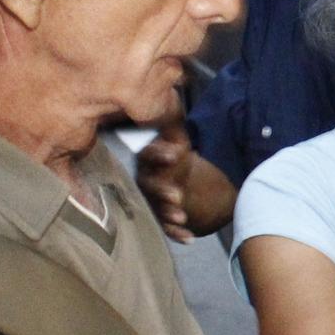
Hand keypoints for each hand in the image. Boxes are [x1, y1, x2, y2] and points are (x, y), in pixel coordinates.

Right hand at [134, 90, 199, 243]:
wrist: (173, 177)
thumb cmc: (172, 153)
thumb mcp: (175, 137)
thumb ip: (173, 121)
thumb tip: (171, 95)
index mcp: (148, 158)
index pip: (150, 155)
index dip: (161, 154)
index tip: (177, 155)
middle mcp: (145, 180)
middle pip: (149, 186)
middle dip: (162, 190)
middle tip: (177, 195)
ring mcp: (151, 200)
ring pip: (155, 208)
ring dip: (167, 215)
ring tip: (182, 216)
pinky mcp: (160, 217)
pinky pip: (166, 227)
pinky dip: (177, 233)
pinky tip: (189, 239)